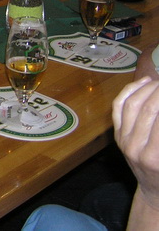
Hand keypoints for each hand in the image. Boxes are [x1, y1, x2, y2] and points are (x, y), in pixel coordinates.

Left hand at [113, 77, 158, 210]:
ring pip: (132, 104)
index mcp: (155, 157)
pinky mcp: (117, 134)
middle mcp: (136, 147)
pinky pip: (119, 107)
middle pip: (149, 108)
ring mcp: (123, 140)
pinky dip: (130, 91)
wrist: (154, 191)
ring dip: (148, 87)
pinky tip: (144, 82)